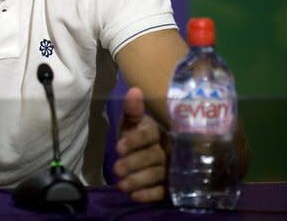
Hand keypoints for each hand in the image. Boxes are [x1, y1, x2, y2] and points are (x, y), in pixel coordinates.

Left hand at [113, 87, 166, 201]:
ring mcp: (170, 169)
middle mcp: (167, 150)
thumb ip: (132, 110)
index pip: (149, 135)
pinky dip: (149, 195)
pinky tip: (135, 196)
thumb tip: (134, 90)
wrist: (148, 152)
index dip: (134, 141)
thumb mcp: (132, 123)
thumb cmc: (138, 135)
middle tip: (116, 169)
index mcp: (158, 131)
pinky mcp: (170, 186)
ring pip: (156, 175)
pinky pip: (162, 191)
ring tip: (122, 186)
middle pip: (152, 157)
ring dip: (139, 180)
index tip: (118, 147)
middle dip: (134, 163)